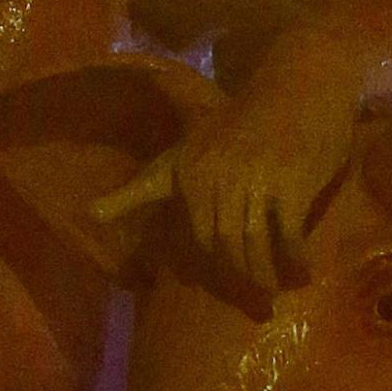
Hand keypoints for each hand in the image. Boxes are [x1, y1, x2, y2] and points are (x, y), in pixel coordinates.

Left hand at [90, 84, 353, 292]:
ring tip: (276, 289)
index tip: (229, 280)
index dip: (216, 264)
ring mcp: (256, 181)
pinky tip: (301, 271)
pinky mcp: (291, 185)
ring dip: (267, 275)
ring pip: (254, 245)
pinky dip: (295, 259)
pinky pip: (287, 236)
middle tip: (257, 301)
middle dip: (242, 278)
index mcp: (189, 174)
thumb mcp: (181, 156)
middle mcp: (218, 178)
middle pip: (225, 246)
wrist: (294, 89)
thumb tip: (90, 215)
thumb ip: (140, 190)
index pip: (199, 237)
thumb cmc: (234, 127)